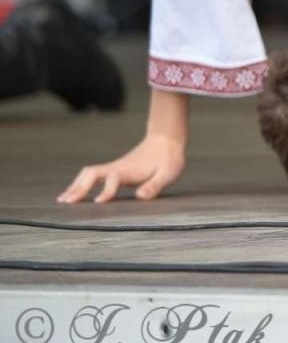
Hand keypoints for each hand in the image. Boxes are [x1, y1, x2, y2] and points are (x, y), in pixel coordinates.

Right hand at [58, 134, 185, 203]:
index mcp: (129, 170)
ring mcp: (114, 168)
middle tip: (64, 203)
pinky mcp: (115, 169)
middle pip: (91, 174)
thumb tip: (140, 197)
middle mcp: (117, 168)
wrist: (166, 140)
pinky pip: (92, 176)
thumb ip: (155, 185)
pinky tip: (74, 193)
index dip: (107, 190)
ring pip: (88, 174)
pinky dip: (81, 183)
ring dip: (75, 185)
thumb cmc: (169, 158)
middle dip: (79, 188)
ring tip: (62, 200)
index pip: (113, 179)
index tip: (99, 203)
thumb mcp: (168, 172)